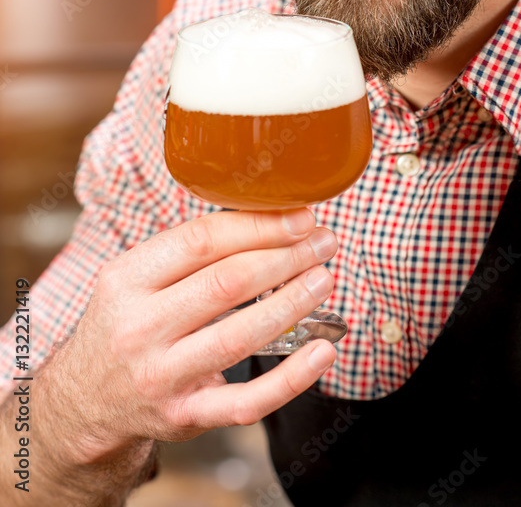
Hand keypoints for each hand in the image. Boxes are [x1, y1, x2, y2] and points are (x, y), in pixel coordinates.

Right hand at [40, 208, 336, 467]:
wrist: (84, 400)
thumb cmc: (126, 322)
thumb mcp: (134, 277)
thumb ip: (189, 251)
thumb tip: (269, 217)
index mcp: (127, 279)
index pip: (202, 240)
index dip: (259, 225)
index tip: (300, 217)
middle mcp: (139, 327)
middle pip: (227, 283)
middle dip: (286, 258)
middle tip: (323, 242)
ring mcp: (161, 376)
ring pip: (240, 337)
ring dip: (293, 303)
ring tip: (324, 278)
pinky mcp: (184, 416)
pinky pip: (246, 402)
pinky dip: (291, 378)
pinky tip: (321, 351)